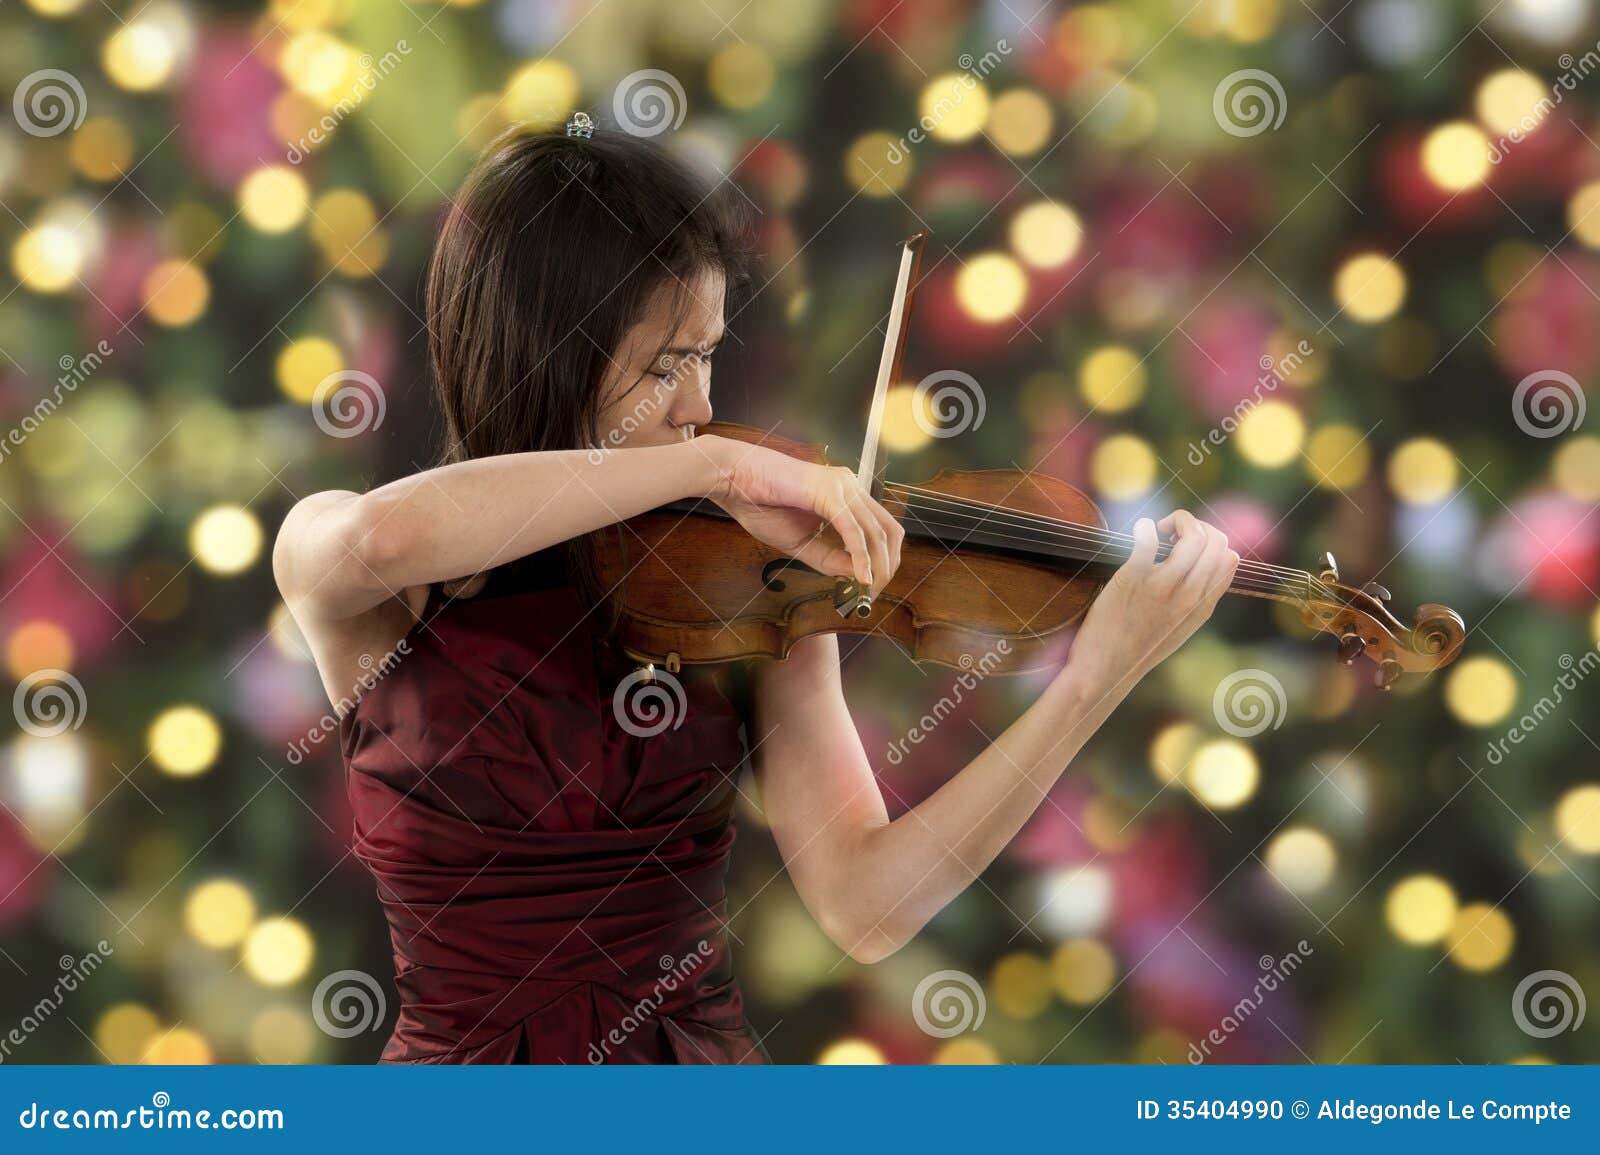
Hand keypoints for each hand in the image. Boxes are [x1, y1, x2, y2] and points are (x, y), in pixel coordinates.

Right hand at [697, 435, 903, 592]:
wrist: (731, 479)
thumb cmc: (759, 504)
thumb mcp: (800, 542)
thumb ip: (830, 558)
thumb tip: (859, 577)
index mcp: (846, 495)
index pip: (881, 530)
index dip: (883, 562)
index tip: (869, 590)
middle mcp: (850, 486)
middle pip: (889, 531)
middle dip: (887, 567)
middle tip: (871, 595)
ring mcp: (842, 487)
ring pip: (876, 533)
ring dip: (876, 567)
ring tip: (866, 592)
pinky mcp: (829, 493)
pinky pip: (853, 531)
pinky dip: (860, 558)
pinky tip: (861, 578)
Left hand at [1068, 510, 1238, 687]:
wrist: (1106, 670)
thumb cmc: (1138, 648)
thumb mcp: (1180, 627)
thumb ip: (1195, 600)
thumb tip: (1203, 570)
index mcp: (1202, 606)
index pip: (1229, 558)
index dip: (1211, 540)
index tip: (1187, 545)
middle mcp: (1189, 595)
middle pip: (1215, 541)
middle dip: (1195, 524)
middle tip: (1171, 532)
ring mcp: (1162, 587)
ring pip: (1193, 536)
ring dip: (1176, 520)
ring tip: (1157, 530)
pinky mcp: (1133, 579)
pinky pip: (1148, 540)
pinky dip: (1145, 527)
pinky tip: (1139, 530)